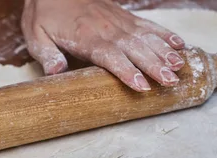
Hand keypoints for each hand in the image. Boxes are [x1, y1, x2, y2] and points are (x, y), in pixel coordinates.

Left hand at [21, 0, 185, 91]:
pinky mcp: (125, 17)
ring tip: (180, 65)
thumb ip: (47, 54)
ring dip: (164, 51)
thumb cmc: (44, 13)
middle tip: (170, 80)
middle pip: (135, 49)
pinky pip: (148, 25)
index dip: (126, 71)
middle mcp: (107, 29)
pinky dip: (164, 34)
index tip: (142, 85)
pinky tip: (179, 44)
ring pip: (146, 37)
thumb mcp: (36, 35)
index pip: (110, 56)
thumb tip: (56, 71)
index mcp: (87, 37)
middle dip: (154, 65)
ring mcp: (119, 22)